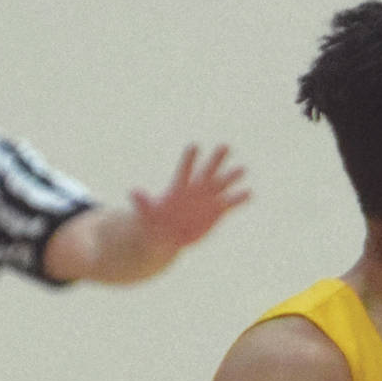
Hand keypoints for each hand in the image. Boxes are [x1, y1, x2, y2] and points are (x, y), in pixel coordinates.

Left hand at [130, 146, 250, 249]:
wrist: (168, 235)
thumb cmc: (155, 223)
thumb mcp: (147, 215)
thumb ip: (142, 203)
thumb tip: (132, 192)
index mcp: (179, 188)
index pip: (185, 170)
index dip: (189, 159)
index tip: (194, 145)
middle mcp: (196, 189)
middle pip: (207, 171)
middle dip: (216, 160)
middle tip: (225, 146)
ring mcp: (208, 199)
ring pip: (222, 184)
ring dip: (231, 177)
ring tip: (242, 169)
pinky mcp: (217, 211)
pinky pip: (230, 203)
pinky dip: (239, 198)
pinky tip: (248, 193)